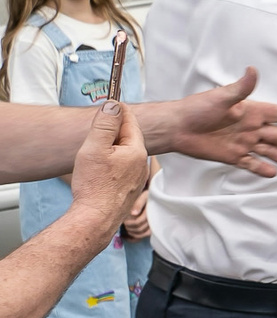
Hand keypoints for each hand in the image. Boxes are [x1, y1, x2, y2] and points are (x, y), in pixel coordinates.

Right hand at [71, 98, 151, 239]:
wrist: (95, 218)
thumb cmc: (94, 185)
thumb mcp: (95, 148)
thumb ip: (105, 125)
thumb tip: (114, 105)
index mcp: (136, 151)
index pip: (130, 122)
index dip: (119, 110)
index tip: (111, 99)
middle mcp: (141, 164)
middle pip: (128, 137)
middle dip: (115, 128)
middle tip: (102, 118)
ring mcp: (137, 178)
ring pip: (125, 154)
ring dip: (113, 146)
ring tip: (98, 143)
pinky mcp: (129, 189)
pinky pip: (122, 168)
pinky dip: (113, 161)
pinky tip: (101, 166)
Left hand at [154, 70, 276, 175]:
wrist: (176, 127)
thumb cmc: (197, 108)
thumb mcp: (222, 97)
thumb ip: (241, 87)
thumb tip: (253, 69)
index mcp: (251, 111)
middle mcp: (249, 127)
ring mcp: (241, 142)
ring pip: (268, 151)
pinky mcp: (231, 155)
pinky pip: (250, 163)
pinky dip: (261, 168)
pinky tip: (274, 173)